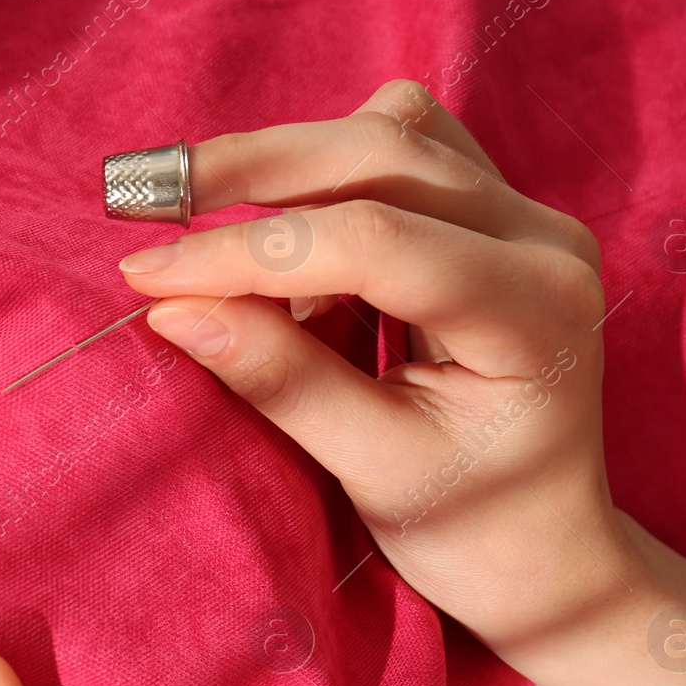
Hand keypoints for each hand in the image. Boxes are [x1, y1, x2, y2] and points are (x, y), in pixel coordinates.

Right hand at [116, 80, 685, 685]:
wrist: (547, 552)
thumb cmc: (474, 532)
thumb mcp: (374, 470)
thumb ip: (282, 380)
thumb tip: (173, 308)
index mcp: (534, 310)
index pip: (374, 241)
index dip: (249, 250)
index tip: (147, 273)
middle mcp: (543, 239)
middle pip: (382, 148)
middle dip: (251, 166)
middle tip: (138, 195)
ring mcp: (524, 216)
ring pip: (387, 132)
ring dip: (283, 170)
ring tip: (205, 237)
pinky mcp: (493, 213)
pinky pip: (399, 152)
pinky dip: (321, 183)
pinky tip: (282, 248)